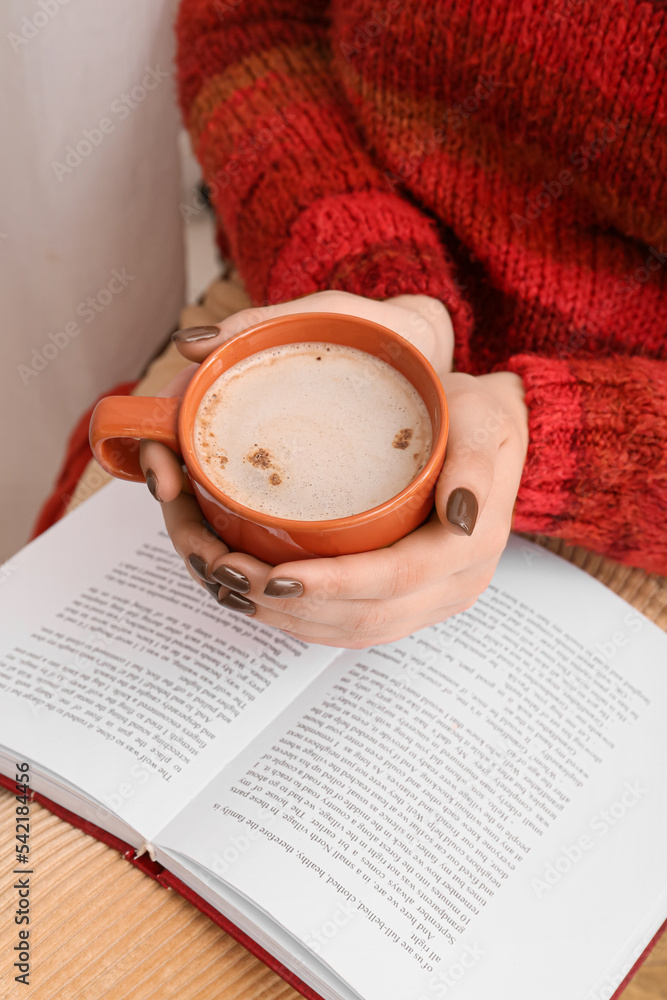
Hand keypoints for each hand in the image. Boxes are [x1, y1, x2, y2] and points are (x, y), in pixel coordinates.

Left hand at [141, 293, 527, 646]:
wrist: (492, 435)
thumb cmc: (478, 419)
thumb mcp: (482, 421)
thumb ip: (474, 464)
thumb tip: (460, 515)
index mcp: (468, 550)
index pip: (394, 579)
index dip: (331, 584)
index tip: (275, 572)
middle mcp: (452, 587)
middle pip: (363, 617)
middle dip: (291, 604)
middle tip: (228, 575)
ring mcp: (430, 602)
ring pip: (351, 631)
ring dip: (286, 618)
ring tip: (230, 586)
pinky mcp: (409, 603)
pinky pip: (352, 627)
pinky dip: (302, 619)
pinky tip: (262, 598)